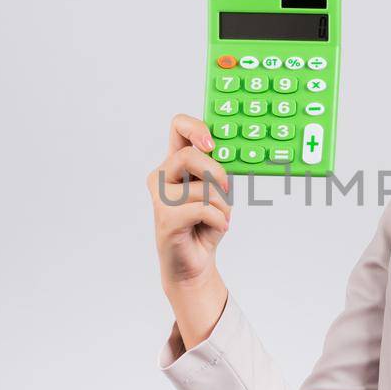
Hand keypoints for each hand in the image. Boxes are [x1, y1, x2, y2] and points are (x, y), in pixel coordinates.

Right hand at [146, 113, 233, 295]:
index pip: (178, 127)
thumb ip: (217, 170)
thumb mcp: (217, 191)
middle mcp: (162, 176)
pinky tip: (218, 227)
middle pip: (189, 155)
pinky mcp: (166, 218)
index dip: (196, 128)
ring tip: (219, 218)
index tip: (212, 144)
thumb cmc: (205, 225)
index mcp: (175, 163)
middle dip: (216, 172)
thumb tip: (229, 153)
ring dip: (222, 205)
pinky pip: (203, 209)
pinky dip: (219, 219)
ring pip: (202, 188)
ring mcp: (160, 197)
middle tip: (227, 189)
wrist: (194, 262)